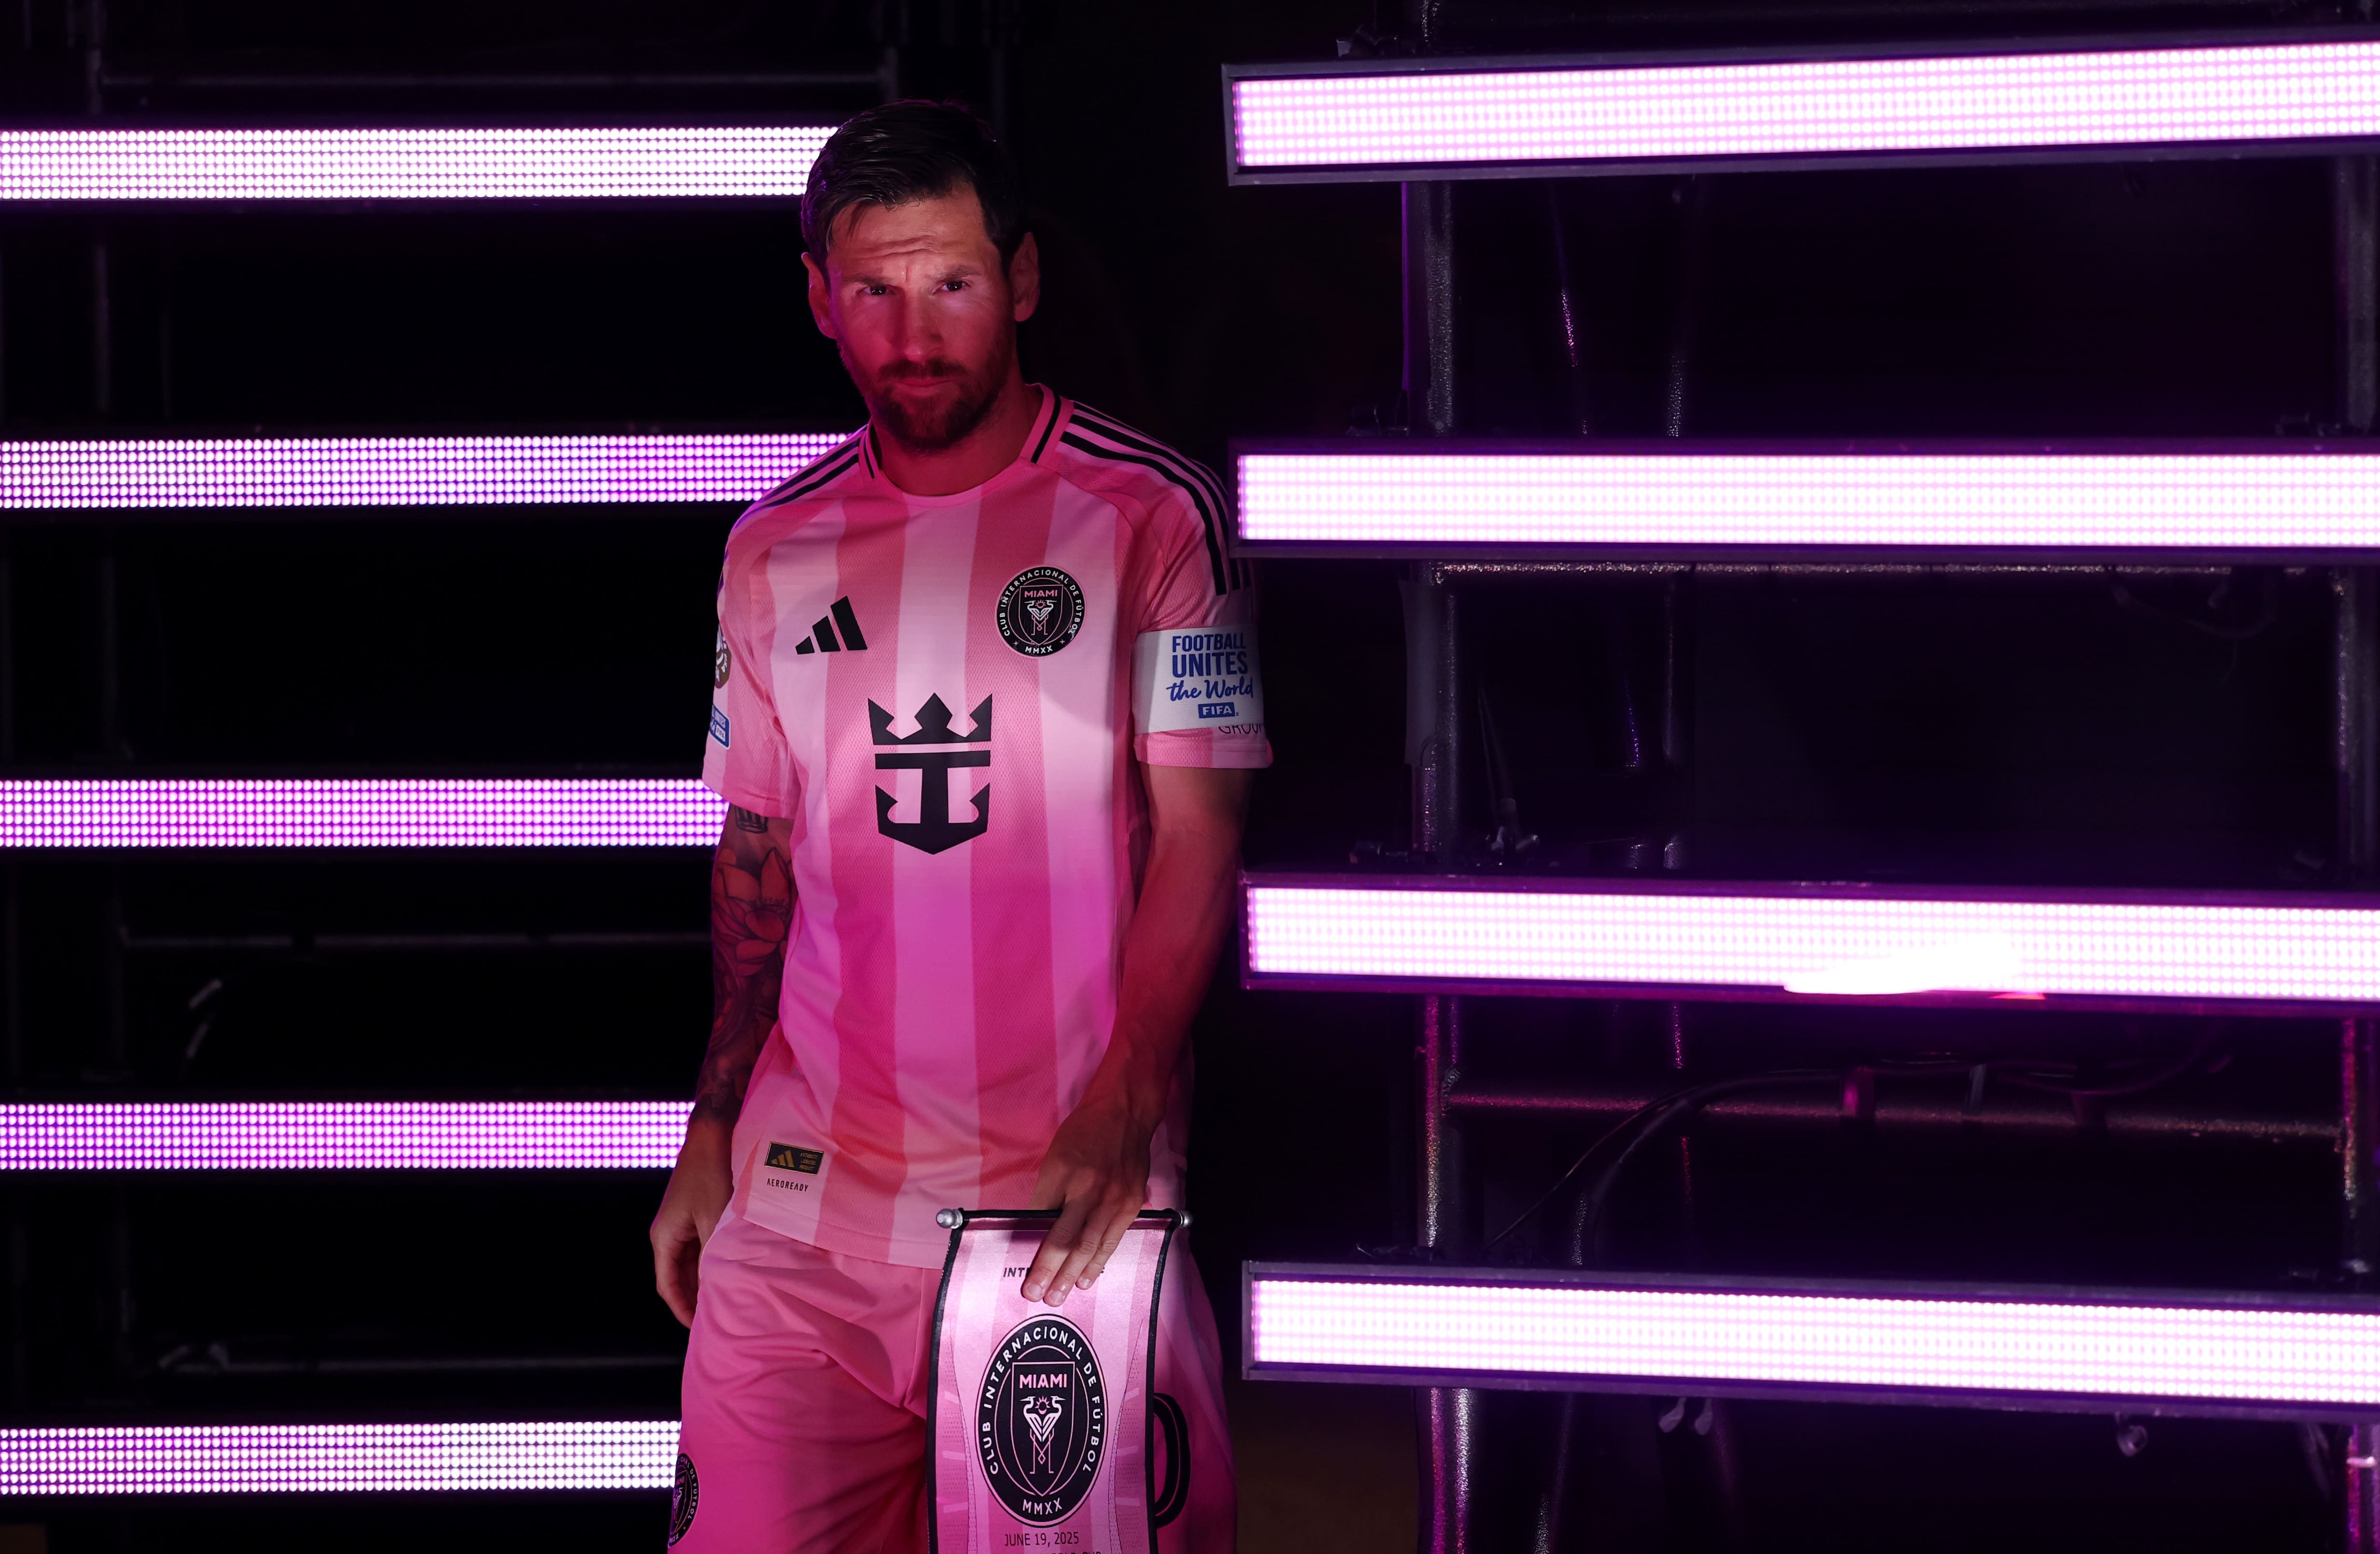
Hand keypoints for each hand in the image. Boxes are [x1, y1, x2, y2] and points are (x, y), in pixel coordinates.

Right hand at [650, 1115, 732, 1326]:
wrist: (713, 1134)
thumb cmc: (713, 1173)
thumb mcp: (716, 1221)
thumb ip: (715, 1256)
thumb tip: (720, 1286)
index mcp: (664, 1237)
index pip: (668, 1286)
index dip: (683, 1309)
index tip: (698, 1328)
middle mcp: (667, 1233)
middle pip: (678, 1277)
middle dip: (694, 1298)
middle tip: (716, 1318)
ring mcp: (680, 1223)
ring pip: (690, 1263)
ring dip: (704, 1280)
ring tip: (724, 1300)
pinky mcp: (694, 1214)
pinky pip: (699, 1247)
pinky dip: (711, 1262)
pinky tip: (728, 1271)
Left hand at [1020, 1076, 1154, 1306]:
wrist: (1126, 1113)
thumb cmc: (1084, 1133)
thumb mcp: (1056, 1157)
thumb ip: (1048, 1193)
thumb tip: (1036, 1228)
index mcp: (1067, 1175)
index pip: (1045, 1223)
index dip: (1035, 1253)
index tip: (1026, 1276)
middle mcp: (1092, 1190)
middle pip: (1069, 1241)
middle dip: (1054, 1273)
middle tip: (1040, 1297)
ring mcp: (1115, 1199)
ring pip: (1093, 1246)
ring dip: (1077, 1274)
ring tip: (1064, 1294)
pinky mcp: (1132, 1203)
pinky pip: (1114, 1239)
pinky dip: (1101, 1260)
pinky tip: (1090, 1276)